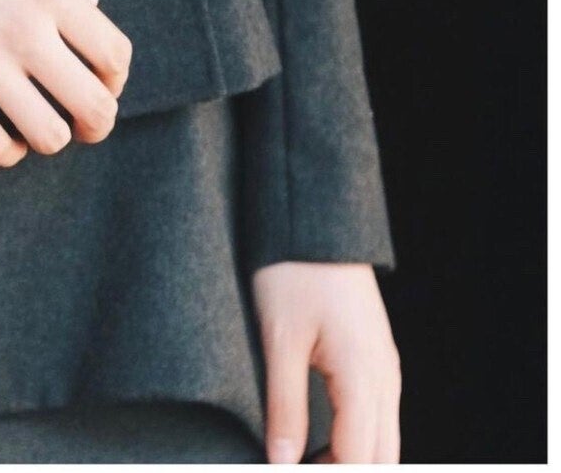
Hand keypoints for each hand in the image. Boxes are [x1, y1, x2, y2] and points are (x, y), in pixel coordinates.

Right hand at [0, 0, 131, 164]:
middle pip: (94, 106)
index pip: (114, 54)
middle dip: (98, 122)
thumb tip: (90, 9)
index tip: (102, 80)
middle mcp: (26, 31)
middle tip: (82, 120)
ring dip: (50, 136)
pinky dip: (7, 149)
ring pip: (48, 137)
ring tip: (38, 122)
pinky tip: (1, 129)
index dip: (116, 78)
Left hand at [252, 261, 401, 463]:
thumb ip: (285, 407)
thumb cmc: (295, 270)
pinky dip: (357, 438)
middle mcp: (384, 376)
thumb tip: (282, 462)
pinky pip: (378, 413)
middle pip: (380, 459)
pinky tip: (322, 438)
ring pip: (383, 439)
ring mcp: (385, 364)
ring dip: (352, 459)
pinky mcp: (376, 353)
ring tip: (304, 460)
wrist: (313, 217)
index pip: (358, 462)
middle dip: (343, 471)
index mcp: (364, 377)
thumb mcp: (280, 339)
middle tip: (297, 466)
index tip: (289, 472)